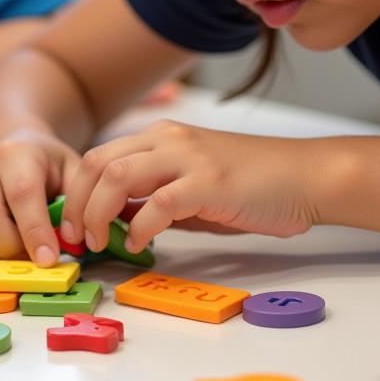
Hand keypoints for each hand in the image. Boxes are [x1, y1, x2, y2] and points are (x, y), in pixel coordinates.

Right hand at [0, 129, 81, 265]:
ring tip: (8, 264)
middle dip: (8, 247)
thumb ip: (78, 201)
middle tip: (31, 260)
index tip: (48, 259)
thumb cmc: (46, 162)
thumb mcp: (72, 168)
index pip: (22, 193)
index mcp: (16, 153)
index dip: (34, 230)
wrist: (11, 142)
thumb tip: (74, 241)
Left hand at [58, 121, 318, 260]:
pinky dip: (139, 228)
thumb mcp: (192, 188)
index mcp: (161, 137)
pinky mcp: (209, 182)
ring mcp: (189, 157)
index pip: (98, 157)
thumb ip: (154, 199)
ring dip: (98, 214)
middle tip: (78, 238)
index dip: (77, 193)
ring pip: (118, 176)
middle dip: (78, 204)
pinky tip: (140, 243)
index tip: (73, 226)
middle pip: (97, 163)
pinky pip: (158, 204)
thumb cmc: (253, 186)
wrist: (306, 177)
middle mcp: (169, 139)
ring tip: (100, 241)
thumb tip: (118, 220)